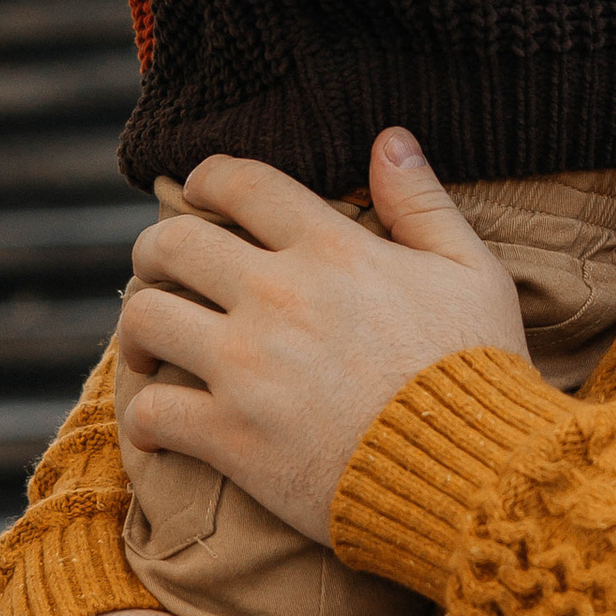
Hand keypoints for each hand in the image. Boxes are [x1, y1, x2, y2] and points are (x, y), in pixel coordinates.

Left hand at [116, 129, 527, 542]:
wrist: (473, 477)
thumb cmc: (478, 373)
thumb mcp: (472, 272)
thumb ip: (422, 202)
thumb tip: (389, 138)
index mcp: (332, 250)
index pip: (242, 184)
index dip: (208, 177)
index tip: (196, 189)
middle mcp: (278, 297)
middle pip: (171, 244)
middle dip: (154, 250)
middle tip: (160, 270)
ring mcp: (248, 368)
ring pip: (145, 319)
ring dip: (138, 328)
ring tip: (149, 345)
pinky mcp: (233, 437)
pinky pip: (152, 412)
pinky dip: (145, 416)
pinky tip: (159, 422)